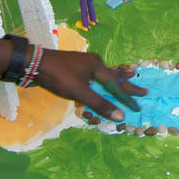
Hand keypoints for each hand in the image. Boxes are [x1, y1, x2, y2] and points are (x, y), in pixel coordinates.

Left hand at [29, 46, 145, 118]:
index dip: (127, 98)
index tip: (138, 107)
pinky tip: (102, 76)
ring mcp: (84, 63)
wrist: (34, 63)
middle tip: (144, 90)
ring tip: (130, 74)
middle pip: (115, 76)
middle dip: (128, 85)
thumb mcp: (80, 92)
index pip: (117, 86)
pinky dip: (103, 79)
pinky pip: (95, 74)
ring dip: (117, 78)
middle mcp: (94, 62)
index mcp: (97, 66)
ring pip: (105, 73)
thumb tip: (120, 116)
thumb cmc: (59, 76)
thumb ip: (100, 103)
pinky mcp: (75, 67)